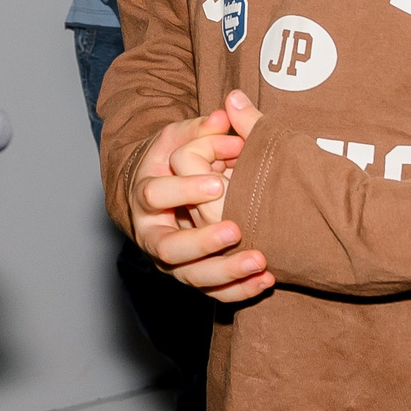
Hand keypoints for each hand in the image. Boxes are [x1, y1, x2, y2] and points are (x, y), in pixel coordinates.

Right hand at [131, 111, 271, 302]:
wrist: (158, 197)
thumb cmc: (170, 164)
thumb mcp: (176, 140)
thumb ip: (199, 130)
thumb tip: (223, 116)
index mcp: (145, 197)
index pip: (155, 196)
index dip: (184, 190)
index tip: (218, 183)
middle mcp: (153, 234)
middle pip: (169, 248)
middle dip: (203, 242)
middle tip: (236, 231)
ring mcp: (172, 262)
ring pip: (192, 277)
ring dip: (226, 272)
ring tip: (259, 260)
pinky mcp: (192, 277)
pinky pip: (214, 293)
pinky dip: (239, 290)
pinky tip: (265, 279)